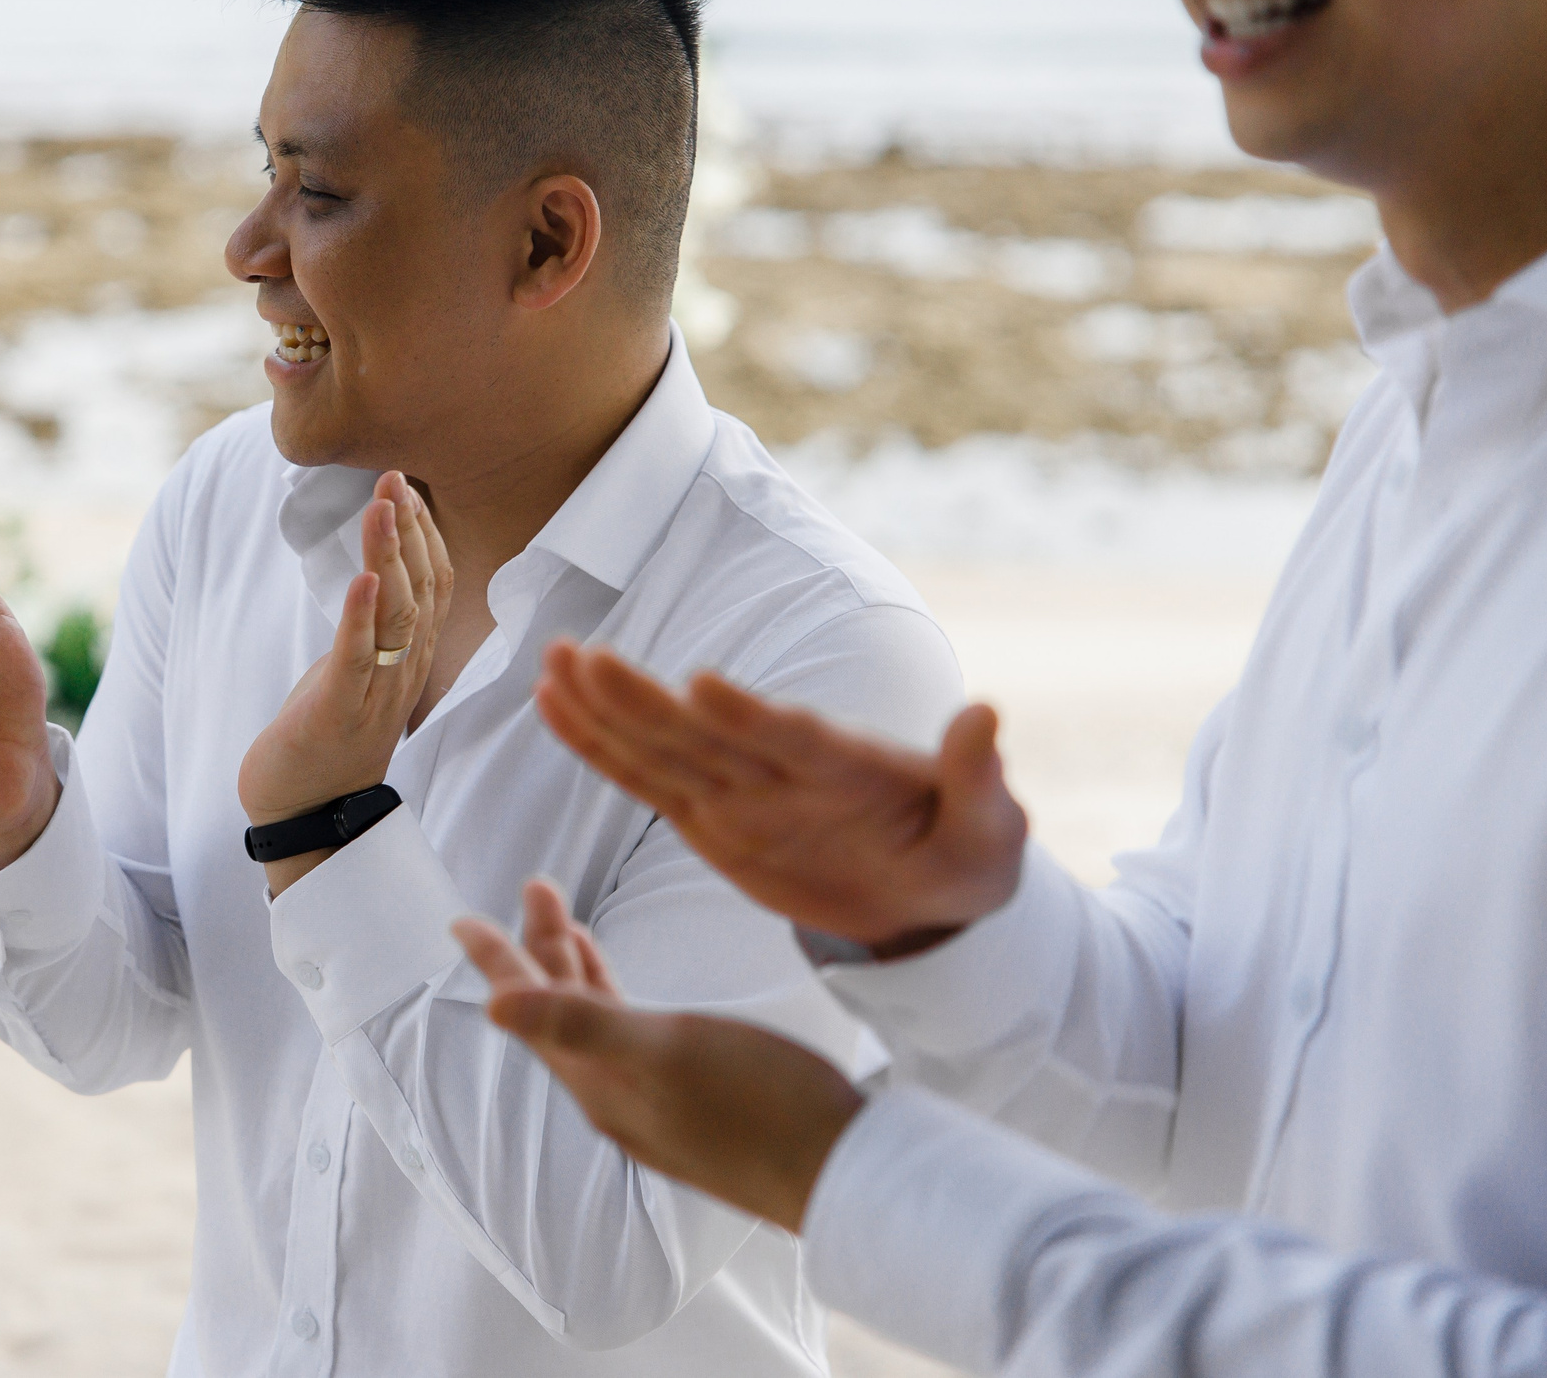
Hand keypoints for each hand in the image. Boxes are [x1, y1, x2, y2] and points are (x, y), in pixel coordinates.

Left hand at [236, 473, 451, 887]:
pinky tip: (358, 578)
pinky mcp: (337, 711)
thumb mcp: (355, 670)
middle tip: (395, 479)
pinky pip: (354, 658)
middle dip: (409, 533)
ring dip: (387, 557)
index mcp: (408, 661)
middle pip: (421, 592)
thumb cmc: (326, 738)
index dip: (425, 536)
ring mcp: (374, 694)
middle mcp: (402, 674)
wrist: (303, 813)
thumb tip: (372, 575)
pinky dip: (357, 616)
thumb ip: (370, 627)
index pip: (434, 587)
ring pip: (395, 616)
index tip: (408, 488)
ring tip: (381, 507)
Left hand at [455, 879, 861, 1232]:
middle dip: (539, 946)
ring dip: (574, 968)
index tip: (461, 920)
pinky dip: (614, 998)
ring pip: (592, 1022)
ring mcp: (652, 1098)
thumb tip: (492, 1005)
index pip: (530, 1007)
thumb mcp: (666, 1051)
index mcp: (599, 1079)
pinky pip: (629, 1038)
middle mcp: (614, 1094)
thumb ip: (579, 1023)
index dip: (497, 959)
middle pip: (556, 1010)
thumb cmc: (762, 1107)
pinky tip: (622, 986)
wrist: (840, 1174)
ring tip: (564, 920)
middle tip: (536, 886)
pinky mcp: (690, 1097)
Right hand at [536, 647, 1025, 955]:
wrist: (929, 890)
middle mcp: (779, 767)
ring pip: (660, 748)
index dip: (748, 714)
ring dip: (605, 709)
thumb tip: (986, 712)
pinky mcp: (709, 818)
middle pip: (703, 733)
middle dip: (642, 699)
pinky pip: (645, 781)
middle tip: (585, 656)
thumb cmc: (968, 852)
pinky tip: (556, 706)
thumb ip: (977, 776)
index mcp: (845, 764)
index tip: (703, 684)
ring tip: (555, 663)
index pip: (791, 736)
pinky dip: (599, 747)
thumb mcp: (991, 829)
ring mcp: (738, 790)